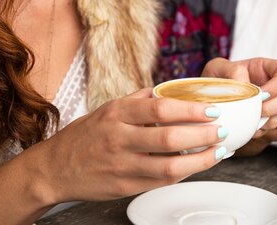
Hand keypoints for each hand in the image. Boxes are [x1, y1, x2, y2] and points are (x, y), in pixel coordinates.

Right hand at [35, 87, 225, 203]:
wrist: (54, 169)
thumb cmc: (85, 136)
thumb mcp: (108, 109)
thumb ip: (139, 99)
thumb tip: (171, 89)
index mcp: (117, 114)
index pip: (161, 109)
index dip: (191, 110)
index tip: (212, 109)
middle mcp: (119, 139)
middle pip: (169, 139)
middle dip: (202, 135)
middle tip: (222, 130)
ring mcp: (122, 166)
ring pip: (169, 167)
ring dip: (200, 160)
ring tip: (219, 150)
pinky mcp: (125, 188)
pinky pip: (161, 182)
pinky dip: (185, 173)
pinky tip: (198, 165)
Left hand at [202, 57, 276, 154]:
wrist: (205, 100)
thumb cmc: (214, 79)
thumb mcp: (217, 67)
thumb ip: (231, 69)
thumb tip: (244, 83)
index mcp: (264, 68)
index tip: (263, 93)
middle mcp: (272, 85)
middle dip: (276, 106)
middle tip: (258, 110)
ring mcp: (271, 102)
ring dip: (268, 120)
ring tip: (250, 120)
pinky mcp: (265, 118)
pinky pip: (273, 127)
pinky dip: (261, 129)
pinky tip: (248, 127)